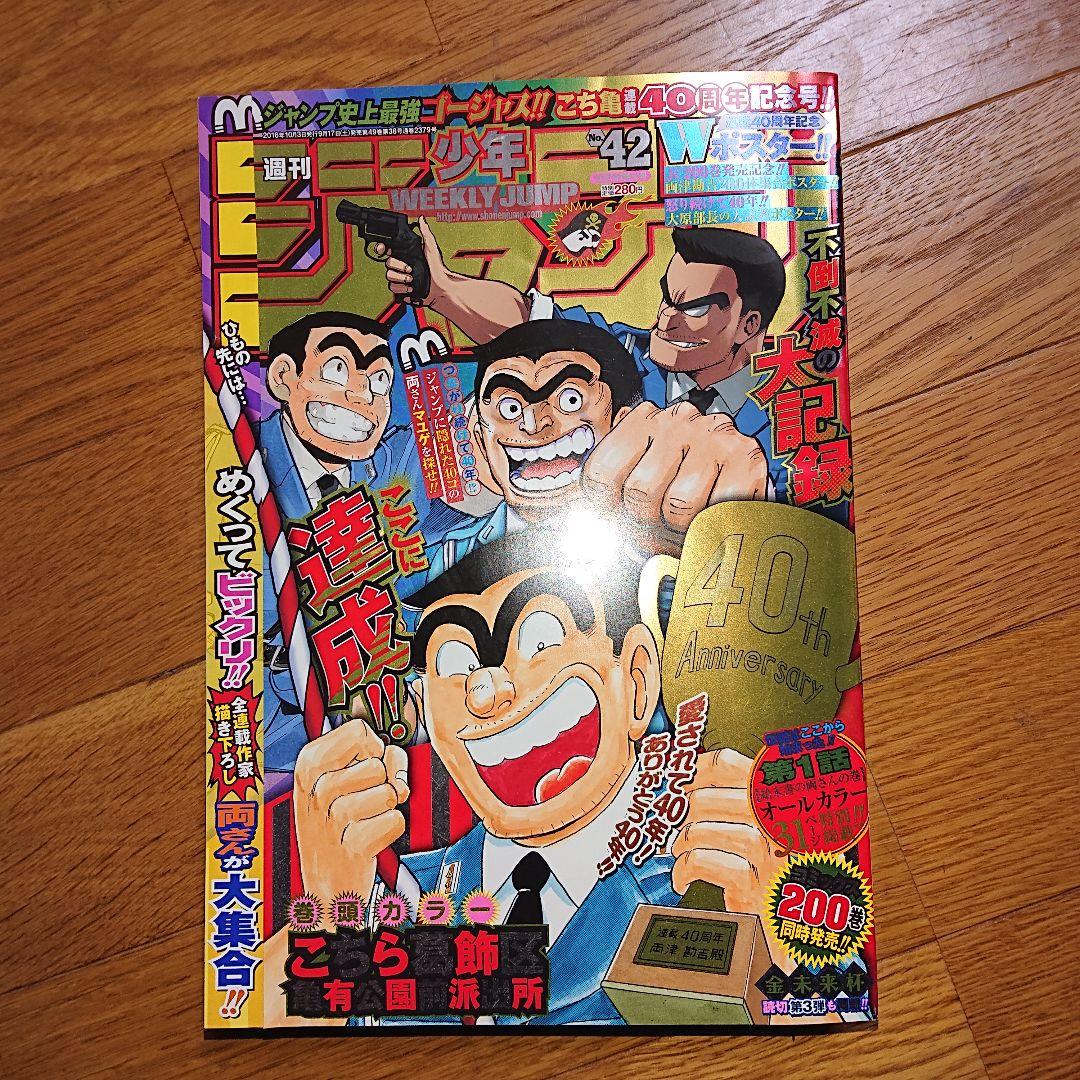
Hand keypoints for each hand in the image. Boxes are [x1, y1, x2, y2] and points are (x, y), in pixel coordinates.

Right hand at [292, 717, 408, 904]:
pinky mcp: (352, 847)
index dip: (373, 748)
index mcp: (308, 765)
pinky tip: (371, 839)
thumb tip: (394, 754)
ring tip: (366, 821)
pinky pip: (395, 820)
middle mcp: (315, 790)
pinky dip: (392, 829)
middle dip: (384, 782)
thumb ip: (368, 756)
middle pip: (378, 763)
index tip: (364, 767)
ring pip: (389, 792)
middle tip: (366, 802)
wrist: (325, 888)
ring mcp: (331, 819)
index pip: (358, 731)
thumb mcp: (336, 782)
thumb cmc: (334, 828)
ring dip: (388, 808)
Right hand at [373, 216, 448, 306]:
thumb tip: (422, 219)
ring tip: (411, 279)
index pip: (387, 249)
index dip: (381, 248)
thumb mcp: (431, 248)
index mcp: (405, 254)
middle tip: (409, 268)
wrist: (440, 287)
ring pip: (388, 275)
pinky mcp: (401, 288)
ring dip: (400, 277)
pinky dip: (401, 288)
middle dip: (398, 266)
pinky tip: (410, 287)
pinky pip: (392, 287)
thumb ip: (425, 233)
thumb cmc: (438, 268)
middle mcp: (401, 264)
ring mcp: (400, 276)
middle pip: (387, 262)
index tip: (384, 249)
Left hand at [582, 401, 766, 548]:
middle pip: (639, 491)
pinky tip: (711, 520)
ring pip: (679, 502)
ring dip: (681, 529)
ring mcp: (712, 437)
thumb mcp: (646, 469)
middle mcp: (676, 422)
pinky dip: (712, 526)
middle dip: (646, 525)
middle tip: (658, 531)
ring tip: (686, 528)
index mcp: (641, 422)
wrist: (746, 459)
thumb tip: (586, 522)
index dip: (605, 509)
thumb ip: (614, 488)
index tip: (618, 521)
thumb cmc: (685, 473)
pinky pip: (718, 508)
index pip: (602, 472)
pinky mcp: (746, 458)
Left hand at [670, 748, 786, 916]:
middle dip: (686, 813)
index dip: (695, 771)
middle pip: (709, 798)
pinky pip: (709, 864)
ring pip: (709, 829)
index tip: (679, 782)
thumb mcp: (768, 823)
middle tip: (678, 826)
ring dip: (685, 839)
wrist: (799, 922)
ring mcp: (773, 858)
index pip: (728, 765)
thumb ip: (740, 796)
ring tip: (679, 850)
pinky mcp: (758, 892)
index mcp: (783, 797)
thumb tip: (690, 775)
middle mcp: (782, 822)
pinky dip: (687, 867)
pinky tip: (683, 877)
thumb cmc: (777, 866)